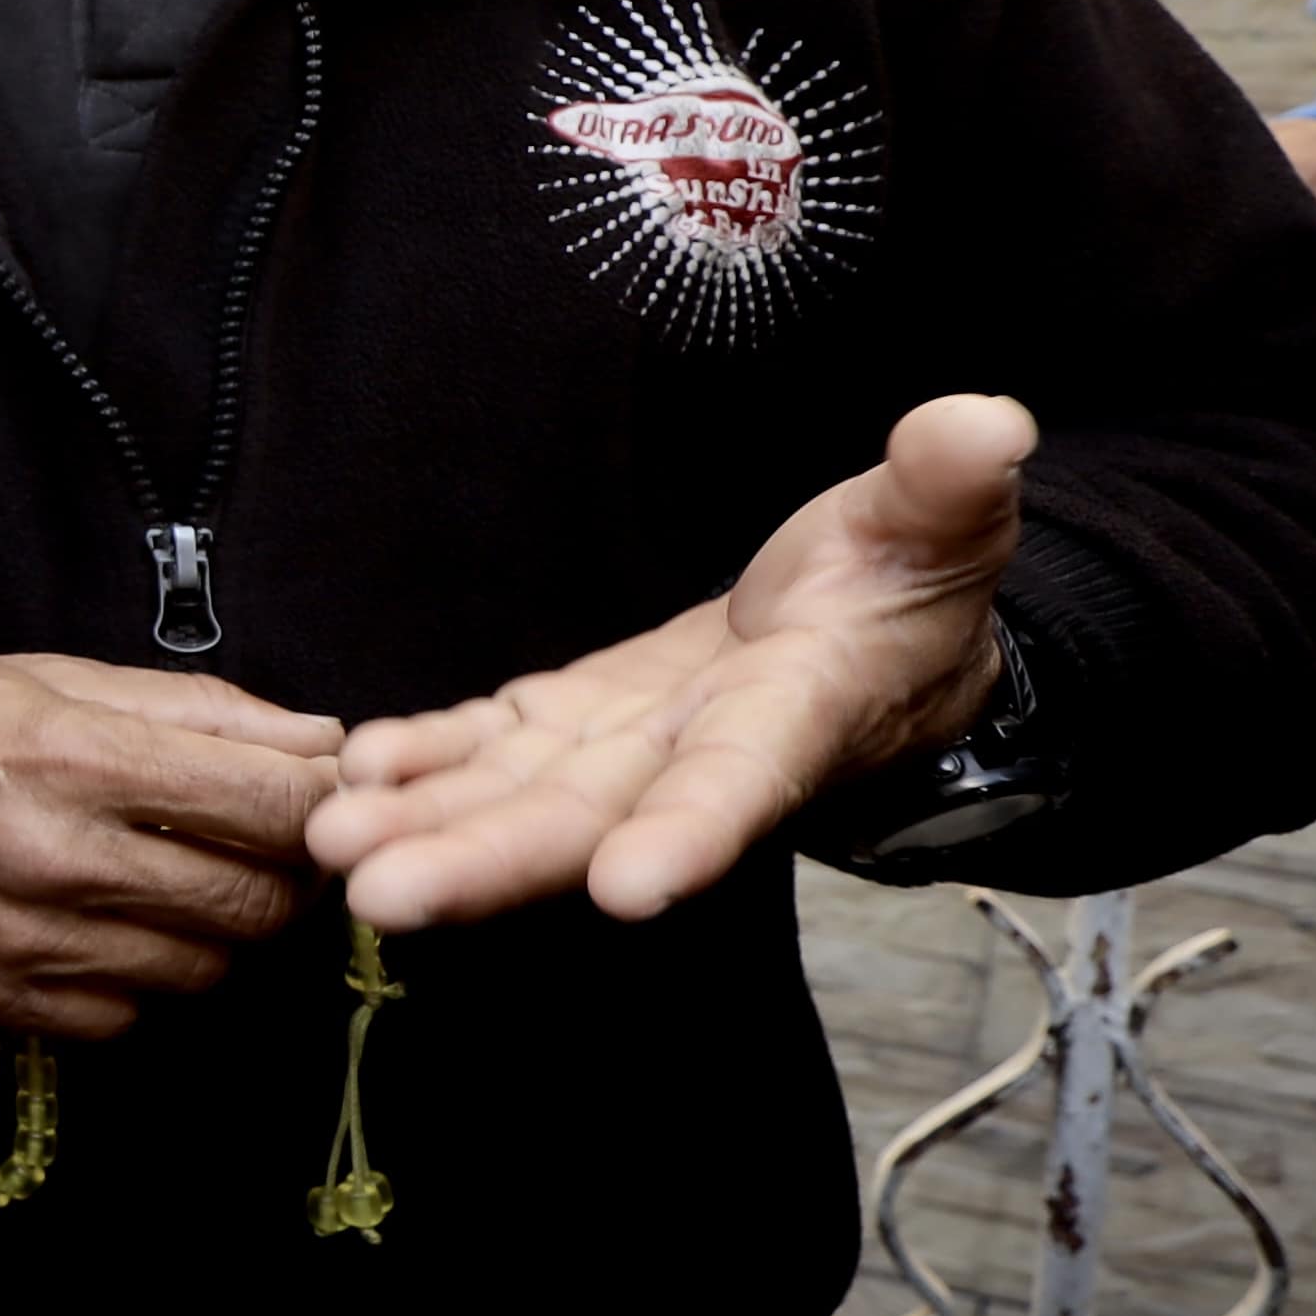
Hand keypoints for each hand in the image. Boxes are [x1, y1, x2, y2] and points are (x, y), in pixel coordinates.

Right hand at [0, 646, 347, 1039]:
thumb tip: (324, 745)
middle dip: (277, 880)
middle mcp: (54, 856)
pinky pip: (121, 1018)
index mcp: (79, 756)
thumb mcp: (61, 677)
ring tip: (167, 887)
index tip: (316, 805)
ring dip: (207, 934)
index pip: (273, 809)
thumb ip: (201, 713)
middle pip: (252, 906)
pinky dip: (134, 981)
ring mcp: (19, 938)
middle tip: (251, 852)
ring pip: (198, 971)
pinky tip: (101, 930)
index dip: (320, 810)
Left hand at [308, 392, 1032, 928]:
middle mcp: (699, 753)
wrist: (874, 632)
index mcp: (797, 713)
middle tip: (384, 893)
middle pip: (592, 820)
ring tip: (331, 847)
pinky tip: (354, 775)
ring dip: (428, 826)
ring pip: (520, 799)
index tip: (629, 889)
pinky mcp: (577, 719)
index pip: (745, 779)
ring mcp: (628, 746)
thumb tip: (984, 422)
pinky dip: (428, 764)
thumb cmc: (909, 583)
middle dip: (489, 860)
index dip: (692, 833)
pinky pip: (493, 748)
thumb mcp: (942, 523)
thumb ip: (947, 483)